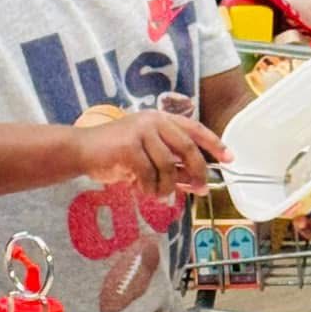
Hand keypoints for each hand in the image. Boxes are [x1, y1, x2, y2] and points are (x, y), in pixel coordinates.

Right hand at [75, 109, 228, 199]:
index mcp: (160, 119)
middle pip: (188, 148)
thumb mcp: (147, 158)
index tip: (229, 158)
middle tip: (200, 189)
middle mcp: (153, 121)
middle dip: (197, 172)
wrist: (81, 150)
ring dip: (165, 186)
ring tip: (156, 192)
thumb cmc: (114, 154)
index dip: (214, 143)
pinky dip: (149, 188)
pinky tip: (140, 188)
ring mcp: (140, 132)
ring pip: (168, 166)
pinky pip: (149, 175)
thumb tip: (196, 182)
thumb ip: (170, 165)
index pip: (195, 128)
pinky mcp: (129, 147)